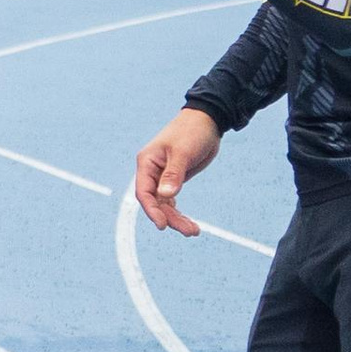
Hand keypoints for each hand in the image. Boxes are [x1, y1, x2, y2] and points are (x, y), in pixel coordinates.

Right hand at [133, 108, 221, 237]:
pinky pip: (171, 200)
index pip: (144, 192)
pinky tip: (188, 221)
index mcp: (147, 163)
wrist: (207, 120)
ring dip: (177, 218)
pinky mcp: (174, 180)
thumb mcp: (183, 152)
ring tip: (194, 231)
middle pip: (155, 202)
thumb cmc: (191, 131)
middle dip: (170, 217)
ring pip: (164, 204)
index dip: (152, 210)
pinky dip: (179, 211)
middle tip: (189, 231)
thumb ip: (173, 174)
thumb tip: (166, 195)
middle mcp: (152, 172)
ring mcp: (162, 177)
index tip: (163, 225)